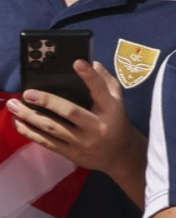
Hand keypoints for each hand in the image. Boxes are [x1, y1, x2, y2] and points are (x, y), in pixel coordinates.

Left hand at [7, 60, 135, 174]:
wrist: (120, 155)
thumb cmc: (116, 121)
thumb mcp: (118, 101)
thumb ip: (107, 81)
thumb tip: (93, 63)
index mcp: (111, 110)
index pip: (100, 90)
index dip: (89, 76)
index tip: (77, 62)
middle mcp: (97, 126)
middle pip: (70, 112)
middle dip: (47, 102)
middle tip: (27, 93)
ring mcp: (83, 142)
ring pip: (53, 128)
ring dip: (30, 116)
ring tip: (13, 106)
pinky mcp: (72, 153)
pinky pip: (48, 142)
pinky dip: (31, 132)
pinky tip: (19, 123)